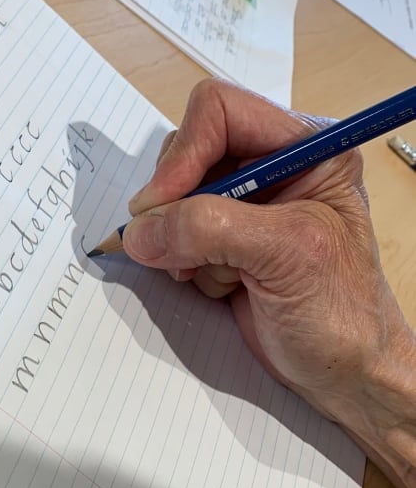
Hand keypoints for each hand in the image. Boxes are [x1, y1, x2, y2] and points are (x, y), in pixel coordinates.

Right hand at [123, 79, 415, 487]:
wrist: (345, 375)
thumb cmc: (342, 316)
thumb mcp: (286, 257)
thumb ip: (210, 229)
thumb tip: (142, 230)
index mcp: (306, 148)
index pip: (220, 112)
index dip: (184, 155)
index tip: (161, 206)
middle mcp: (272, 167)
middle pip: (188, 151)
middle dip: (177, 204)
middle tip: (186, 251)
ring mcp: (245, 205)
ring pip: (174, 195)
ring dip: (180, 240)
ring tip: (220, 275)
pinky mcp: (223, 240)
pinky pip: (172, 233)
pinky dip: (180, 262)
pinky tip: (220, 286)